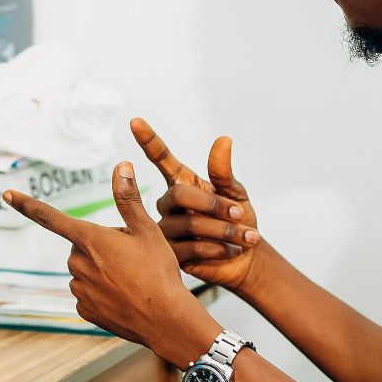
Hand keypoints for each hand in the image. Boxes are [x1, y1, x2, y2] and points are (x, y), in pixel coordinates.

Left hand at [3, 162, 218, 365]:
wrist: (165, 320)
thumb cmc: (158, 271)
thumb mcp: (147, 230)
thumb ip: (128, 198)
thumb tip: (121, 165)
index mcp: (89, 239)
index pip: (50, 217)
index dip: (26, 204)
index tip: (6, 194)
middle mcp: (77, 263)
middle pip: (82, 247)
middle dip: (101, 248)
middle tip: (132, 259)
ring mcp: (78, 289)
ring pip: (86, 271)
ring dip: (103, 271)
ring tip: (132, 280)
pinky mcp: (83, 310)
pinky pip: (88, 294)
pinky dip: (103, 294)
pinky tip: (124, 298)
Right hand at [130, 118, 267, 293]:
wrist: (245, 260)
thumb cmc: (239, 221)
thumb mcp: (236, 194)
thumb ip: (224, 172)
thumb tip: (224, 139)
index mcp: (182, 182)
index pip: (161, 158)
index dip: (148, 140)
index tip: (135, 121)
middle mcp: (169, 204)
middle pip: (179, 195)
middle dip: (213, 204)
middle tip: (239, 213)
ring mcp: (166, 229)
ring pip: (188, 224)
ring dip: (223, 230)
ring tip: (246, 238)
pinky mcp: (170, 255)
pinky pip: (190, 248)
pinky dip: (217, 248)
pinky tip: (231, 250)